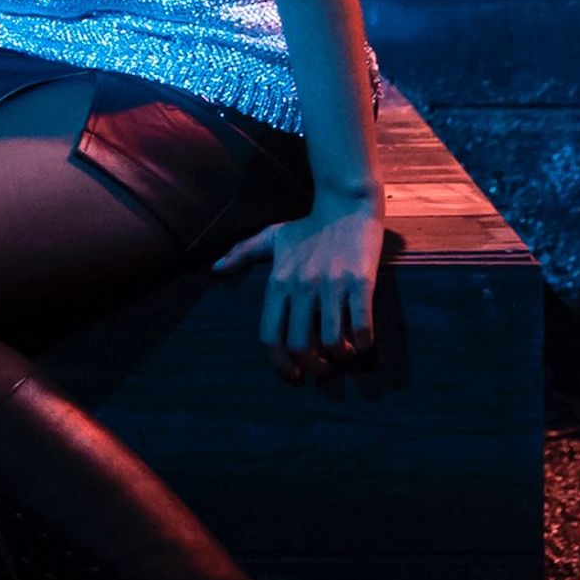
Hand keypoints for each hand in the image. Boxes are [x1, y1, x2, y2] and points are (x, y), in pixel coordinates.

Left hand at [215, 190, 387, 380]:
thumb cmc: (309, 225)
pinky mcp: (360, 281)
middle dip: (312, 367)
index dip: (279, 364)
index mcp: (278, 281)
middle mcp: (302, 286)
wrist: (346, 203)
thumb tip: (216, 269)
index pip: (270, 335)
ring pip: (332, 341)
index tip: (293, 375)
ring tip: (343, 353)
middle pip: (300, 345)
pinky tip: (362, 341)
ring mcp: (332, 285)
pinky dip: (363, 342)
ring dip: (339, 356)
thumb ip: (242, 253)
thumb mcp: (272, 237)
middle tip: (322, 369)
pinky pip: (361, 325)